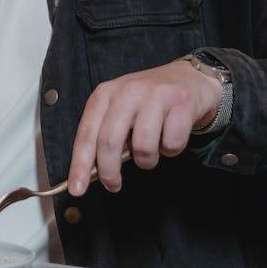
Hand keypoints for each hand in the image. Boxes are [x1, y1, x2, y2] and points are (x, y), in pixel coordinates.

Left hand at [67, 57, 220, 196]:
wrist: (190, 78)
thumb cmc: (149, 101)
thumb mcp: (120, 110)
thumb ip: (105, 134)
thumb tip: (90, 173)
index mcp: (106, 94)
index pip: (86, 133)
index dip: (79, 164)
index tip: (76, 189)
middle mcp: (128, 91)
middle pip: (110, 141)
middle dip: (109, 171)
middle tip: (113, 185)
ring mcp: (156, 96)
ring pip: (143, 147)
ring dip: (147, 160)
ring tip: (151, 150)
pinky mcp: (182, 104)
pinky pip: (172, 144)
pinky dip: (171, 149)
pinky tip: (170, 136)